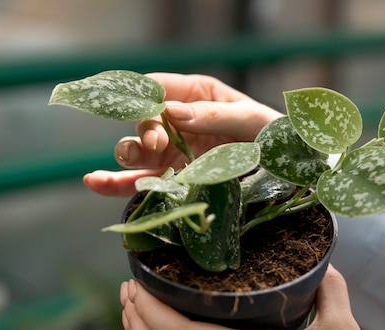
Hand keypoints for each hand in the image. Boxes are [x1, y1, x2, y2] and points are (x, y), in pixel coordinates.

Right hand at [84, 73, 281, 196]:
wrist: (289, 172)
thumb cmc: (273, 135)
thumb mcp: (249, 118)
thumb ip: (213, 114)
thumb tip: (171, 112)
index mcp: (196, 97)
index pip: (158, 89)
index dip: (144, 98)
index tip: (146, 112)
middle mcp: (179, 124)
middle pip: (144, 122)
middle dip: (144, 131)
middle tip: (158, 144)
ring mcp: (174, 155)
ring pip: (136, 152)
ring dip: (128, 154)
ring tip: (135, 159)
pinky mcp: (174, 181)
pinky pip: (140, 182)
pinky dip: (117, 184)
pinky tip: (96, 182)